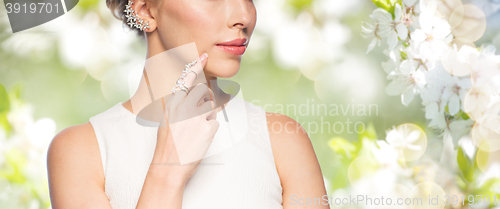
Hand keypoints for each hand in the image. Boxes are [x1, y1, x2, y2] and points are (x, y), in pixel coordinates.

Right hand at [150, 53, 218, 183]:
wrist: (169, 166)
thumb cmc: (168, 145)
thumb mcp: (167, 120)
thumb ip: (178, 105)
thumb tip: (193, 94)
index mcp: (172, 103)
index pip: (186, 79)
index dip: (197, 66)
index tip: (204, 56)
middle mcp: (184, 106)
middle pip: (203, 91)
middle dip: (205, 100)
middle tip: (198, 115)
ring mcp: (196, 116)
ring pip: (211, 106)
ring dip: (207, 116)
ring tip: (195, 131)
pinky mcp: (207, 127)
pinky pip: (215, 121)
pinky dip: (210, 129)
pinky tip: (199, 138)